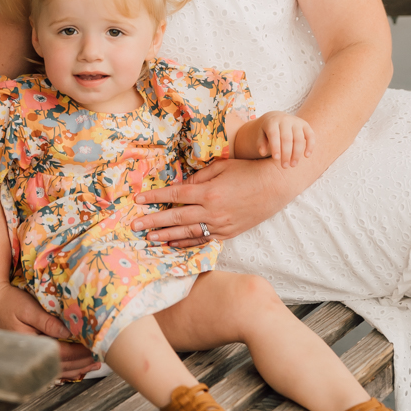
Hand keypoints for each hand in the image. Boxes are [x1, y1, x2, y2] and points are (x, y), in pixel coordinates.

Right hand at [0, 280, 96, 380]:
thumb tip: (67, 331)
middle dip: (82, 362)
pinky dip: (66, 367)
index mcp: (29, 345)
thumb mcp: (27, 308)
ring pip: (57, 369)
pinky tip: (77, 366)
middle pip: (61, 365)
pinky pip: (50, 367)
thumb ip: (47, 321)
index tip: (94, 346)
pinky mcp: (30, 355)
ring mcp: (29, 358)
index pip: (60, 353)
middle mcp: (29, 356)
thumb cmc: (8, 302)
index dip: (79, 352)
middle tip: (100, 355)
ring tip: (94, 365)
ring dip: (77, 368)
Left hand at [132, 155, 297, 248]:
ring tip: (149, 238)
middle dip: (153, 221)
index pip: (176, 194)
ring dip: (166, 235)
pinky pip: (204, 239)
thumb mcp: (223, 166)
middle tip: (134, 226)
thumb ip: (201, 176)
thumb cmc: (248, 171)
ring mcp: (221, 224)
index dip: (155, 197)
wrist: (275, 186)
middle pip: (177, 217)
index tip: (138, 200)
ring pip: (188, 232)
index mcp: (209, 191)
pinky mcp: (229, 233)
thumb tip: (184, 183)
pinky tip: (173, 244)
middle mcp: (212, 210)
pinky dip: (187, 242)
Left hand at [252, 112, 314, 168]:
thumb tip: (262, 153)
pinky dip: (310, 146)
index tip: (276, 159)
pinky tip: (307, 156)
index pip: (274, 134)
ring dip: (297, 153)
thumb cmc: (268, 130)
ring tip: (293, 165)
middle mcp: (285, 120)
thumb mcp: (261, 134)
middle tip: (285, 166)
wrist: (277, 117)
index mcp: (273, 122)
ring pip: (299, 138)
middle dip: (286, 153)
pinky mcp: (305, 125)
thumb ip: (261, 143)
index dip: (276, 147)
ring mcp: (296, 122)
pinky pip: (311, 135)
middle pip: (287, 138)